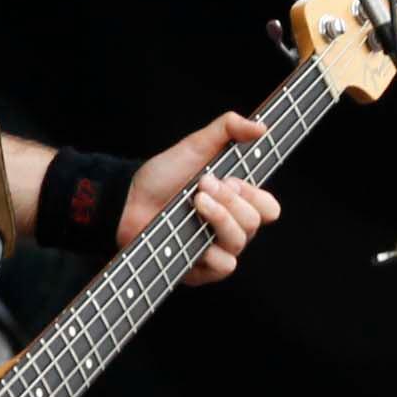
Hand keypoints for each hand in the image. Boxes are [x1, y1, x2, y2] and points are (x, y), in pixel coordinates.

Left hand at [127, 113, 282, 284]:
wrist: (127, 201)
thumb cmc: (162, 177)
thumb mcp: (195, 145)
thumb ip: (229, 129)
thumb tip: (261, 127)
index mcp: (237, 204)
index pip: (268, 208)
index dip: (255, 195)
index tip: (232, 180)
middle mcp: (231, 228)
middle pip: (254, 223)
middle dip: (230, 200)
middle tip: (203, 185)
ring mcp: (216, 250)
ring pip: (238, 243)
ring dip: (219, 219)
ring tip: (195, 202)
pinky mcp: (201, 270)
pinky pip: (223, 266)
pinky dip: (210, 251)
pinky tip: (190, 234)